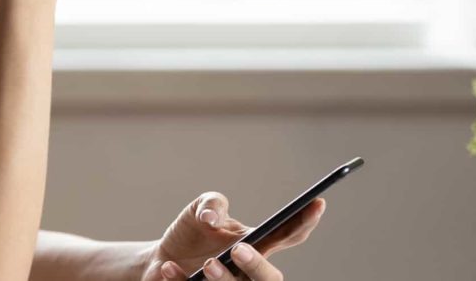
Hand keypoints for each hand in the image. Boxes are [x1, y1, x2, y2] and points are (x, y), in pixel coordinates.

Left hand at [141, 192, 325, 280]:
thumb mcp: (199, 209)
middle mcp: (249, 272)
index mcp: (257, 244)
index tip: (317, 203)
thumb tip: (212, 219)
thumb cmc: (191, 232)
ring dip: (224, 280)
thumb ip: (210, 203)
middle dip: (257, 266)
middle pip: (271, 279)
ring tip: (207, 263)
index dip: (305, 221)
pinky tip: (169, 268)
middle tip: (238, 249)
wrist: (159, 259)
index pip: (288, 235)